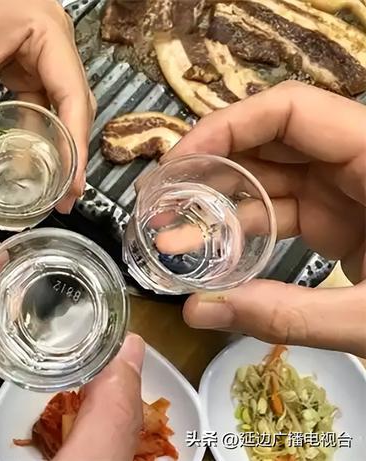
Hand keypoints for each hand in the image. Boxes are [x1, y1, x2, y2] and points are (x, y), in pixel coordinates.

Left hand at [0, 0, 93, 211]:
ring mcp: (35, 44)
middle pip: (71, 103)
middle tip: (62, 197)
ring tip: (46, 185)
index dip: (76, 149)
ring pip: (53, 102)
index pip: (73, 99)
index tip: (72, 190)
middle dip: (68, 151)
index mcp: (47, 32)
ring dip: (49, 142)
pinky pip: (31, 94)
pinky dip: (28, 125)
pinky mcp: (16, 51)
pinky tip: (22, 154)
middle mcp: (51, 38)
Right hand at [160, 81, 365, 357]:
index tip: (178, 161)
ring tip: (169, 232)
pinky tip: (207, 248)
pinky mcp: (341, 218)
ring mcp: (349, 190)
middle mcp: (359, 163)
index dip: (225, 125)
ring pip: (269, 177)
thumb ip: (286, 315)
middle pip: (269, 140)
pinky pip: (280, 210)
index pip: (290, 110)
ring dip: (217, 202)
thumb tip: (198, 312)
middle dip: (209, 166)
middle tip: (159, 197)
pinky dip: (241, 228)